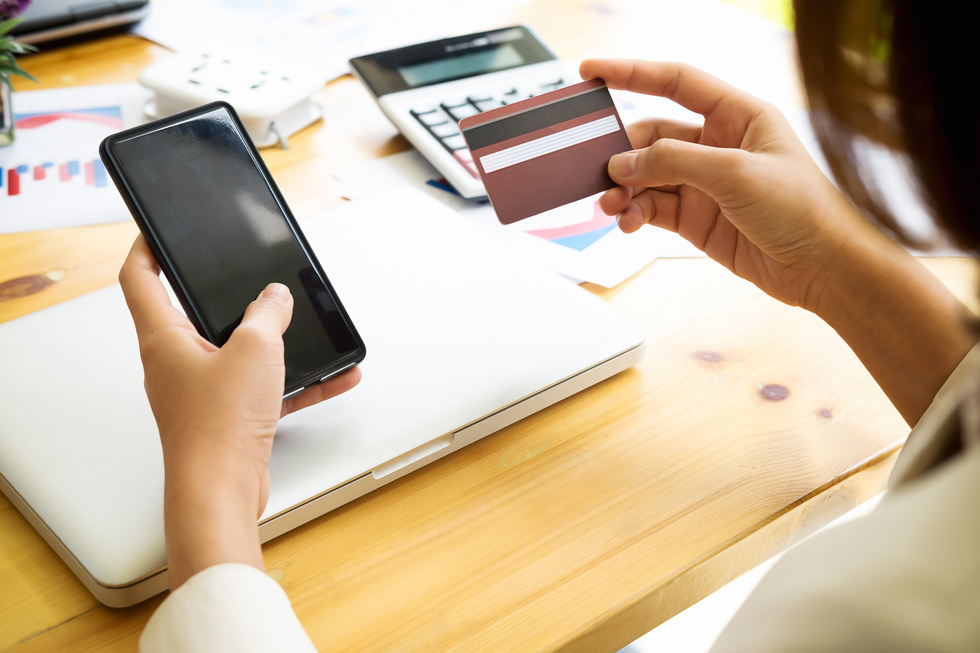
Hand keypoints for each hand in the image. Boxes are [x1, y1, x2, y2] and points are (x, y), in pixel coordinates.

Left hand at [119, 235, 360, 586]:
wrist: (222, 491)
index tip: (157, 232)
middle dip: (223, 295)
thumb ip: (268, 314)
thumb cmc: (217, 427)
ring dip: (274, 342)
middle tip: (242, 275)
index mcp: (165, 338)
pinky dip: (297, 381)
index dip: (147, 248)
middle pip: (194, 314)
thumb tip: (275, 296)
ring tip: (304, 330)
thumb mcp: (254, 350)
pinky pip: (266, 387)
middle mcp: (177, 363)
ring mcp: (202, 391)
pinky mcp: (228, 416)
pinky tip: (333, 377)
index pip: (140, 279)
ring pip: (239, 353)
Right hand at [581, 58, 877, 309]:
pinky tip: (628, 221)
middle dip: (623, 151)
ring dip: (624, 187)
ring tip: (611, 204)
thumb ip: (675, 161)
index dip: (631, 73)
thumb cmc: (804, 210)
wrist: (822, 268)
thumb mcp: (736, 173)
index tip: (593, 71)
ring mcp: (704, 183)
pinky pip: (651, 207)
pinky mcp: (696, 219)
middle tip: (600, 169)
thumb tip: (625, 162)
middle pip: (652, 134)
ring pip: (647, 175)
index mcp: (738, 115)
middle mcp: (718, 144)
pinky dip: (634, 213)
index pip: (676, 81)